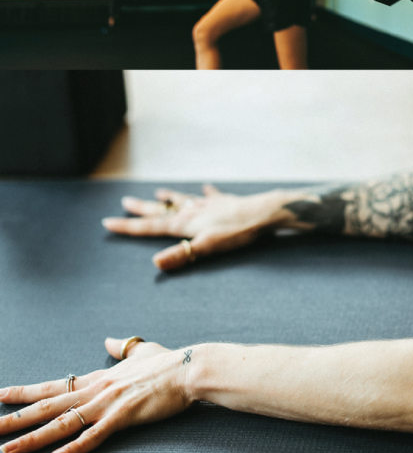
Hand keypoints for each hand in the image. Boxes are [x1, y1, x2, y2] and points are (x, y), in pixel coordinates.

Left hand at [0, 337, 193, 452]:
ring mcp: (107, 404)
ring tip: (7, 450)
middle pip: (46, 407)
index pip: (52, 387)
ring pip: (62, 424)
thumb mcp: (141, 350)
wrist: (191, 369)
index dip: (23, 393)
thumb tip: (110, 340)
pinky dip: (75, 448)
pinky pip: (95, 436)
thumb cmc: (170, 362)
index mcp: (97, 379)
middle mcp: (95, 391)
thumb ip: (121, 348)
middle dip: (13, 418)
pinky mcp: (124, 417)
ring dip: (32, 438)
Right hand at [101, 184, 290, 270]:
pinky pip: (211, 196)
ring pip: (183, 199)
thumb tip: (155, 263)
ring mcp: (208, 205)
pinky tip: (205, 188)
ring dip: (169, 196)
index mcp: (185, 223)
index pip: (151, 226)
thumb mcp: (207, 247)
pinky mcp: (225, 202)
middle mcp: (192, 211)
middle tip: (125, 202)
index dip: (130, 227)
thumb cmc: (236, 233)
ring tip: (159, 192)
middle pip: (162, 209)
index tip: (108, 223)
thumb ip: (182, 255)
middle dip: (143, 208)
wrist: (263, 213)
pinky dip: (205, 193)